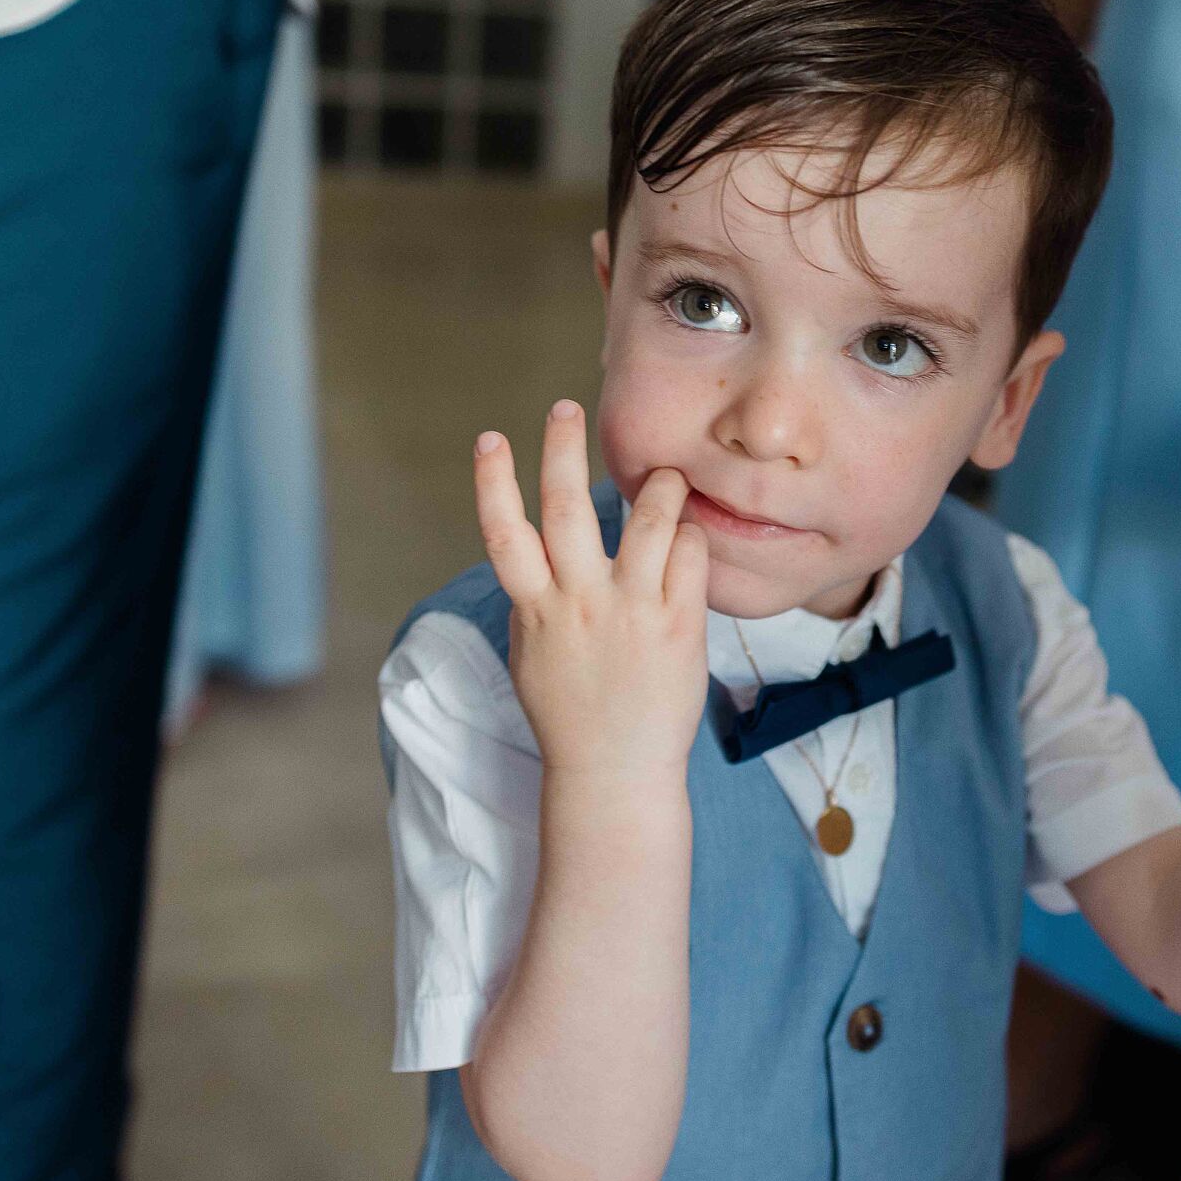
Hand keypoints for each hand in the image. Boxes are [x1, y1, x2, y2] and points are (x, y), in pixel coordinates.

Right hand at [473, 399, 710, 780]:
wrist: (615, 773)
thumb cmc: (570, 715)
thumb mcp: (532, 657)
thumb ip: (535, 602)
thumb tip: (534, 555)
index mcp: (537, 610)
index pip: (504, 534)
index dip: (493, 482)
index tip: (490, 438)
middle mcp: (581, 604)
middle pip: (568, 511)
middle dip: (563, 452)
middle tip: (566, 408)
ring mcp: (632, 613)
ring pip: (646, 525)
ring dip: (657, 488)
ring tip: (665, 474)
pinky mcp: (678, 627)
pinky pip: (689, 558)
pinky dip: (689, 537)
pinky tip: (689, 536)